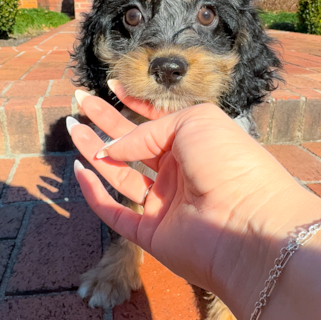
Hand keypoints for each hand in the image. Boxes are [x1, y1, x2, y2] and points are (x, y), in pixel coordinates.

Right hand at [67, 85, 320, 319]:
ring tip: (72, 127)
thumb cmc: (231, 162)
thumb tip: (114, 146)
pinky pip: (115, 212)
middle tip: (78, 100)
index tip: (109, 86)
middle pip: (134, 144)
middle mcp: (180, 172)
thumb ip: (148, 129)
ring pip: (120, 174)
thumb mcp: (193, 123)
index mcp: (196, 143)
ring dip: (95, 151)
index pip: (158, 119)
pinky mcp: (151, 233)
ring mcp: (165, 204)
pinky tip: (82, 171)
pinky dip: (95, 194)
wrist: (248, 221)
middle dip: (105, 122)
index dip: (133, 103)